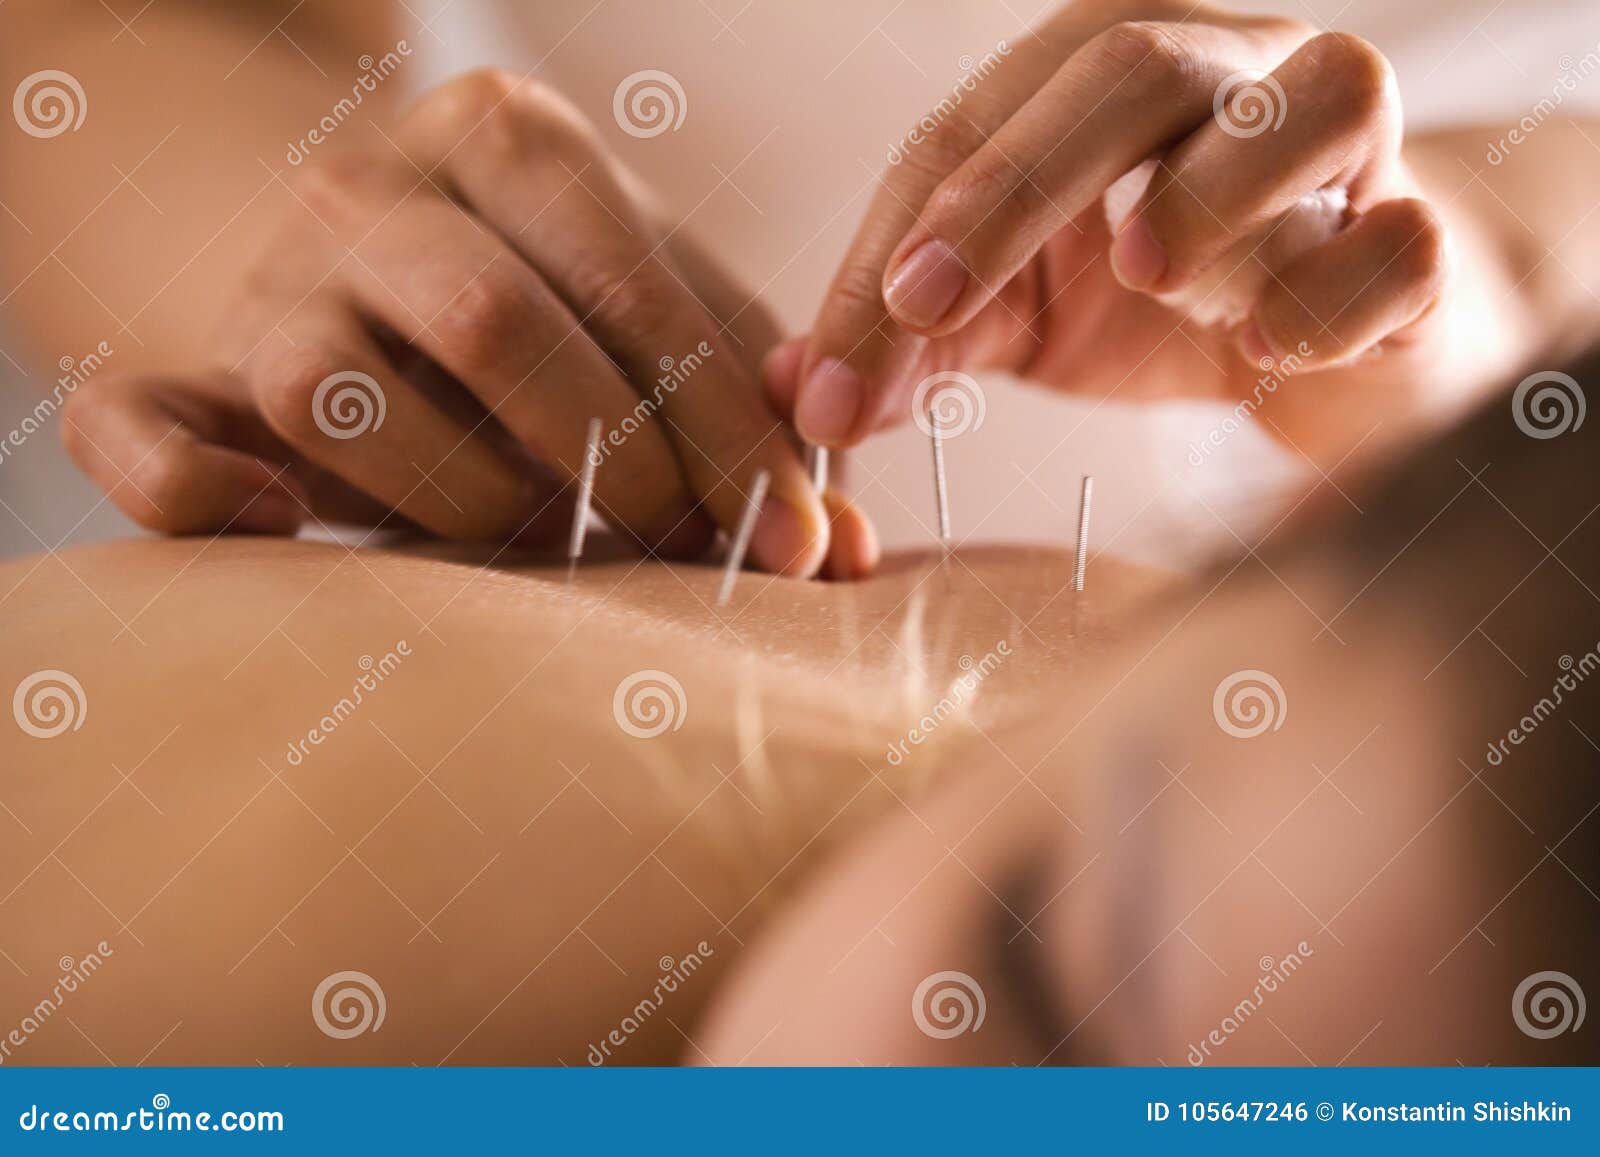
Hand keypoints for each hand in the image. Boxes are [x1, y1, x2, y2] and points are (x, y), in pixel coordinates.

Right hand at [63, 70, 874, 577]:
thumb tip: (847, 542)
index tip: (801, 539)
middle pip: (487, 320)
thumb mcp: (658, 302)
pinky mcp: (180, 371)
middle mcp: (372, 193)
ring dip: (461, 497)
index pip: (632, 283)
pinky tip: (273, 528)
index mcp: (508, 140)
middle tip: (684, 544)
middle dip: (612, 456)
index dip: (727, 427)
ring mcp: (265, 284)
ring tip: (543, 541)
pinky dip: (189, 487)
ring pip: (330, 390)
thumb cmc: (550, 290)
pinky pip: (139, 427)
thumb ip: (748, 401)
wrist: (357, 242)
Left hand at [768, 2, 1450, 458]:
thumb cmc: (1164, 309)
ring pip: (1312, 97)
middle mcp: (1231, 75)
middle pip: (1128, 65)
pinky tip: (1271, 352)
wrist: (1337, 345)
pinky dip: (1336, 290)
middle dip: (1013, 183)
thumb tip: (794, 392)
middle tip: (930, 302)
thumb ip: (916, 342)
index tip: (834, 382)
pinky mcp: (1425, 242)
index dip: (890, 251)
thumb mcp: (1017, 320)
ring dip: (1214, 183)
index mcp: (1101, 81)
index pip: (970, 131)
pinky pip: (1404, 242)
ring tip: (1146, 273)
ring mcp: (1348, 148)